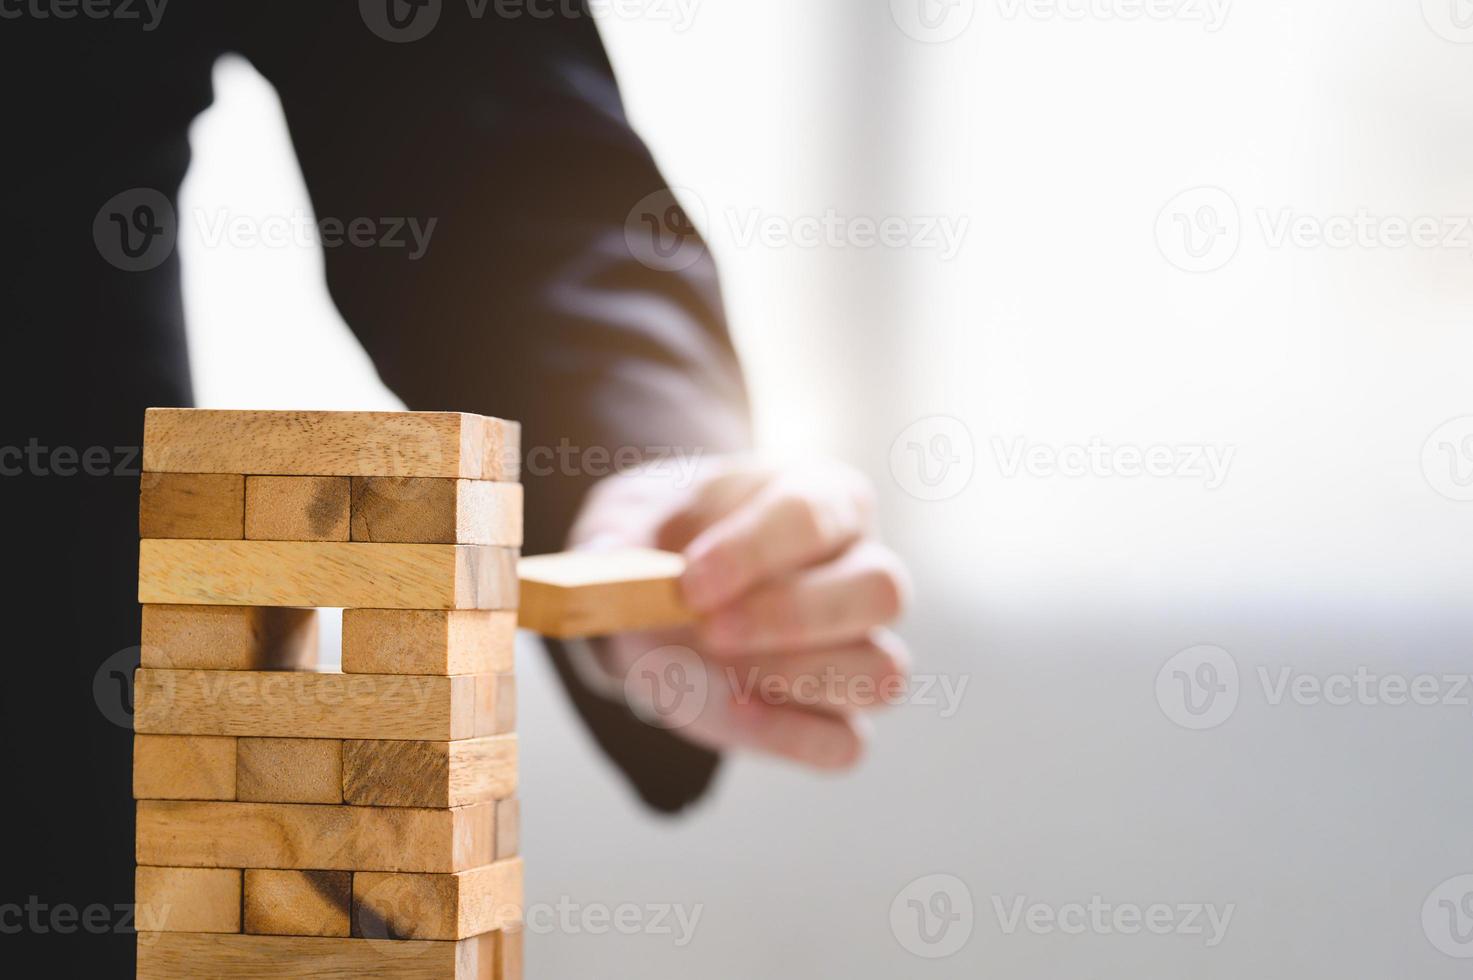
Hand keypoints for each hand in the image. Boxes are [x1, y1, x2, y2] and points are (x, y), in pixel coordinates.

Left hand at [568, 454, 911, 768]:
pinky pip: (845, 745)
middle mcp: (863, 566)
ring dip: (795, 679)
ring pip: (881, 673)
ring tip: (719, 666)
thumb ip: (618, 539)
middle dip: (791, 617)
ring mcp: (862, 645)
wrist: (655, 593)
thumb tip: (609, 566)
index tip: (690, 582)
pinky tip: (735, 707)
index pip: (815, 515)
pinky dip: (791, 738)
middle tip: (710, 629)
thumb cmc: (662, 541)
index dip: (754, 551)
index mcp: (825, 497)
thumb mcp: (632, 519)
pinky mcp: (836, 715)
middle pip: (882, 591)